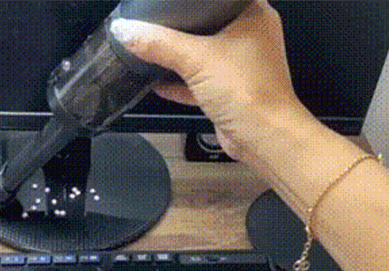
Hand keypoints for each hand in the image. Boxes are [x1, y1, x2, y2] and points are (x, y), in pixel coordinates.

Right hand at [110, 0, 314, 162]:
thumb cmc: (248, 90)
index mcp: (254, 15)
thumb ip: (158, 43)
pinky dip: (181, 82)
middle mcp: (251, 37)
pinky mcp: (231, 91)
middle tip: (155, 19)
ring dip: (180, 55)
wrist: (263, 137)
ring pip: (205, 53)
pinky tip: (158, 82)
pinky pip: (201, 81)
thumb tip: (124, 30)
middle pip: (209, 23)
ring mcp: (241, 66)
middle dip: (182, 25)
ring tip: (152, 46)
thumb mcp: (195, 58)